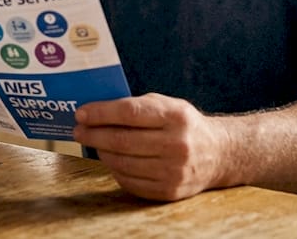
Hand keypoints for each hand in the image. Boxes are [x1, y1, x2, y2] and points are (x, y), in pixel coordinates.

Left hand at [74, 93, 228, 200]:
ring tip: (94, 144)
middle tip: (78, 131)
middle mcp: (177, 144)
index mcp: (176, 116)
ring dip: (102, 153)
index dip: (101, 113)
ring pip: (122, 163)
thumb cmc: (184, 125)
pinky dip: (115, 170)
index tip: (81, 113)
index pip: (130, 113)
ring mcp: (174, 171)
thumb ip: (138, 106)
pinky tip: (112, 160)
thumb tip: (96, 112)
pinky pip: (130, 181)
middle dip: (93, 134)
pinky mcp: (169, 191)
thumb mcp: (168, 105)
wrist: (218, 154)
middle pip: (122, 140)